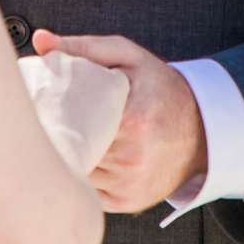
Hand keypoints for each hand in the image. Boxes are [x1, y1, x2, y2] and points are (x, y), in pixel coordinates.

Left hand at [30, 29, 205, 213]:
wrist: (203, 130)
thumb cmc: (160, 88)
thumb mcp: (127, 57)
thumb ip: (82, 48)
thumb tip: (41, 41)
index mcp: (133, 121)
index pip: (72, 121)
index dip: (51, 115)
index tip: (41, 106)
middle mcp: (133, 159)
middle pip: (73, 150)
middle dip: (57, 137)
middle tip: (44, 122)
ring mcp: (131, 186)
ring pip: (78, 173)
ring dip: (70, 158)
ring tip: (66, 138)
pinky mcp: (129, 203)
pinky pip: (90, 191)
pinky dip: (84, 175)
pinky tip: (86, 157)